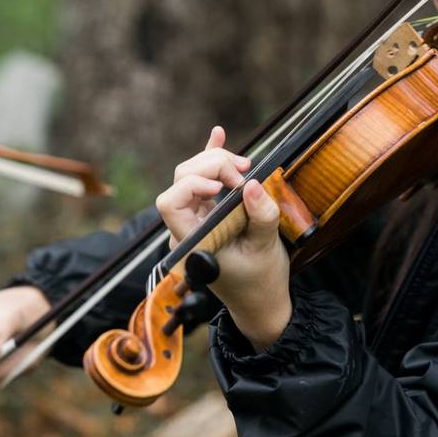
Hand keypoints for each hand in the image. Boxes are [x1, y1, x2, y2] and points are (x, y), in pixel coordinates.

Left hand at [156, 126, 291, 351]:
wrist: (262, 301)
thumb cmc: (261, 281)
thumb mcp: (266, 249)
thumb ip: (261, 217)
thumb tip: (254, 184)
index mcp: (193, 242)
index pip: (171, 203)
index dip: (192, 185)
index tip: (221, 187)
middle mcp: (189, 229)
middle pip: (182, 180)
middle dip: (210, 166)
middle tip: (243, 172)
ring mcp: (199, 221)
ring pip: (192, 177)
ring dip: (215, 163)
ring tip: (244, 165)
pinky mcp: (212, 216)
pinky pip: (206, 182)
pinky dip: (212, 160)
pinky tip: (218, 135)